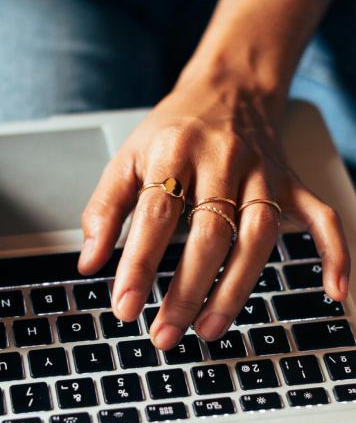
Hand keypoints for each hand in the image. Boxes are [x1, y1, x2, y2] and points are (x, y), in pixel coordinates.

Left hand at [79, 73, 349, 349]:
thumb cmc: (172, 130)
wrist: (226, 89)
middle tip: (163, 333)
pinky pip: (321, 216)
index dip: (139, 264)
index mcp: (175, 150)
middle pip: (210, 233)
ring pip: (258, 235)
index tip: (125, 306)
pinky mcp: (291, 181)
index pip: (156, 214)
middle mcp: (223, 159)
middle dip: (186, 291)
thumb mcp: (127, 158)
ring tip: (208, 330)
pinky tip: (332, 291)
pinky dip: (333, 253)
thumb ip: (105, 209)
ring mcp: (263, 171)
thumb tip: (90, 262)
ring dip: (235, 289)